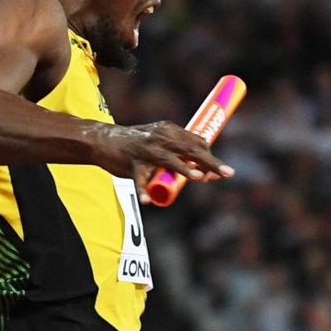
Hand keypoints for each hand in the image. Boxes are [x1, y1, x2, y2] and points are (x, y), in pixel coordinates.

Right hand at [91, 121, 234, 203]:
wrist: (102, 140)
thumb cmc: (136, 144)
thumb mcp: (158, 141)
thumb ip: (179, 154)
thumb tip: (204, 173)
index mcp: (169, 130)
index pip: (196, 142)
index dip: (210, 157)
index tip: (219, 173)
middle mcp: (160, 138)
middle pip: (190, 149)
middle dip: (210, 162)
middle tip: (228, 173)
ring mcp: (146, 150)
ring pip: (169, 160)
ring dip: (184, 168)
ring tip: (198, 177)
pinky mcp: (132, 163)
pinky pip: (139, 179)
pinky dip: (143, 190)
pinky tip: (147, 201)